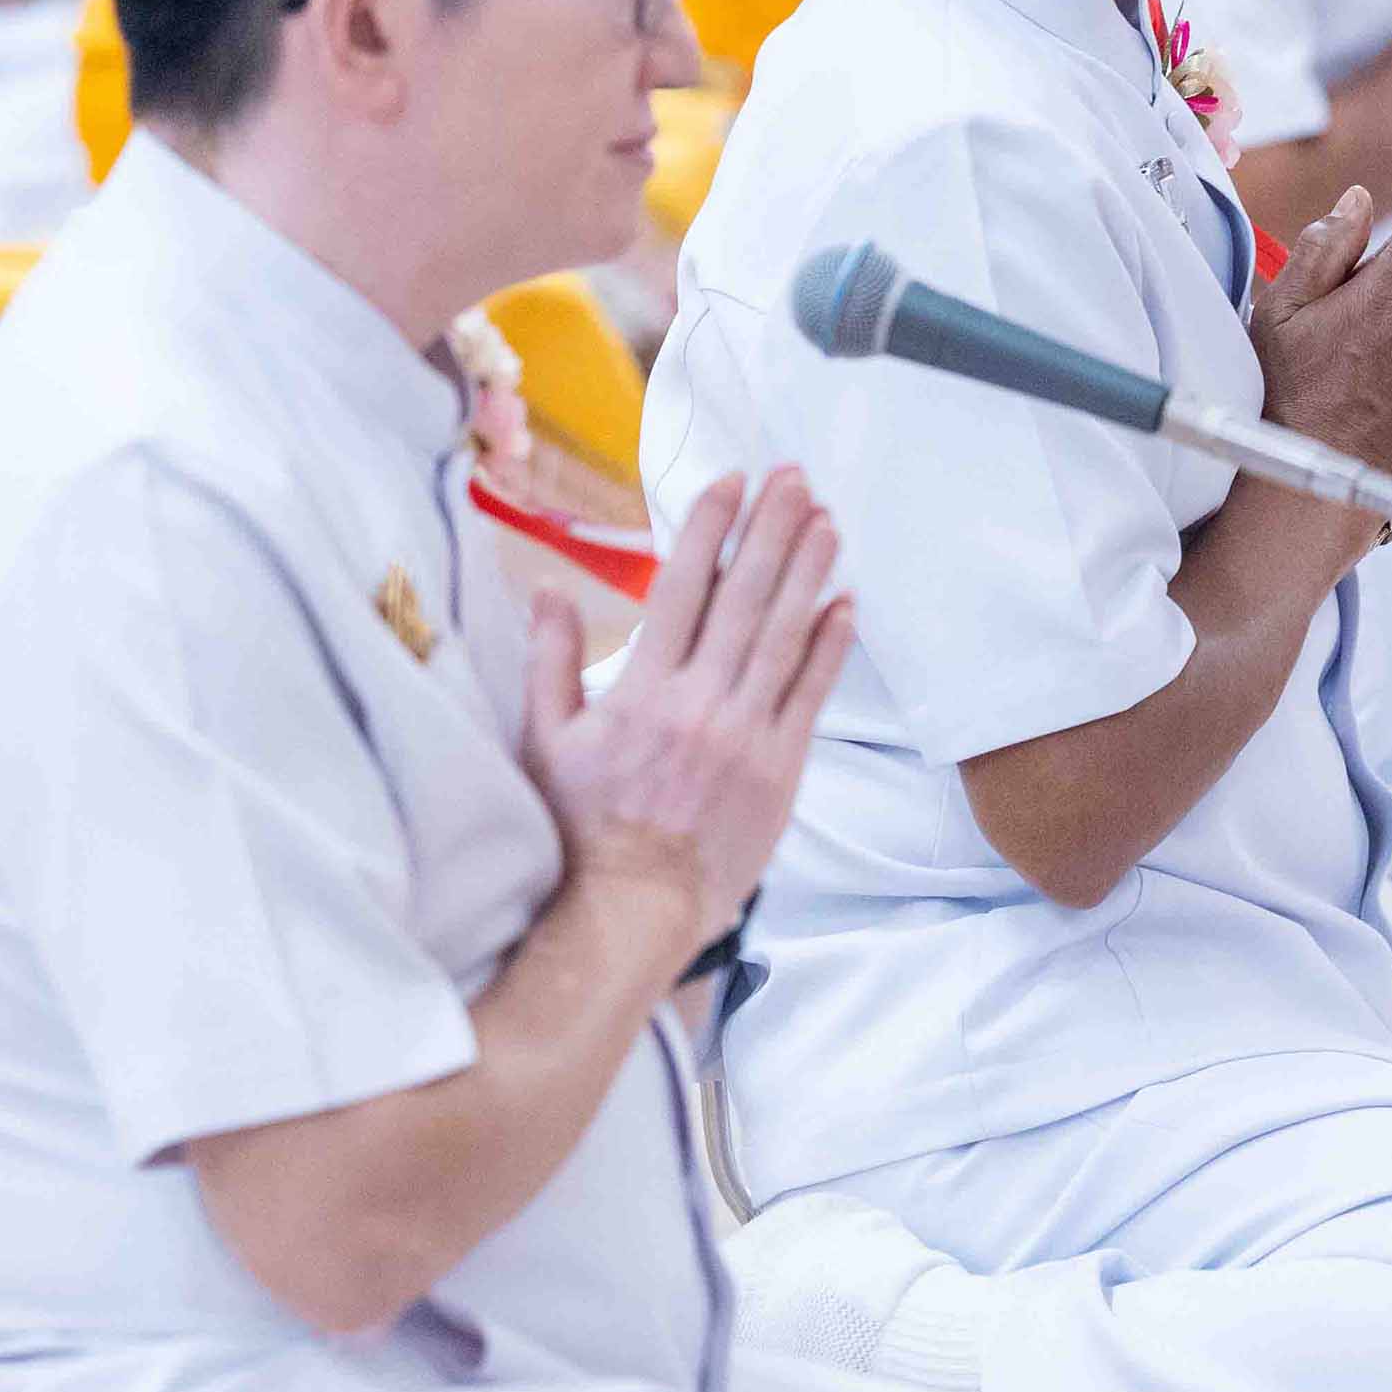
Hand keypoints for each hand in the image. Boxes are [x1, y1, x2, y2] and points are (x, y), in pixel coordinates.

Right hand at [522, 466, 848, 938]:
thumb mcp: (546, 744)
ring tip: (827, 521)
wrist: (630, 912)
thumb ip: (550, 663)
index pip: (681, 588)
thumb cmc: (580, 831)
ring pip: (785, 636)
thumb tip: (547, 591)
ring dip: (809, 573)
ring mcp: (747, 736)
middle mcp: (700, 703)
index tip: (732, 483)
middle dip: (772, 531)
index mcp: (642, 691)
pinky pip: (811, 696)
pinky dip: (830, 646)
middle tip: (796, 479)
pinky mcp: (781, 771)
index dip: (709, 529)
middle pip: (745, 598)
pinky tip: (845, 602)